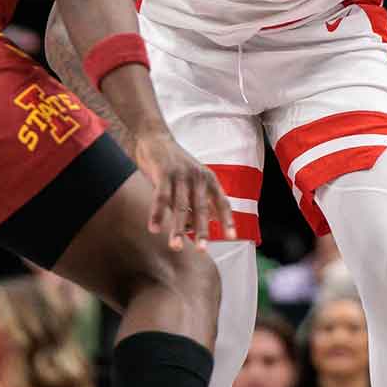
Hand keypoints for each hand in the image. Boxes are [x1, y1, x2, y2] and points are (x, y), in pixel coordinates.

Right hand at [132, 130, 234, 249]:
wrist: (155, 136)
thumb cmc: (174, 164)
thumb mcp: (190, 179)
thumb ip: (193, 201)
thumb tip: (194, 227)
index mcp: (208, 178)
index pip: (222, 202)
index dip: (227, 220)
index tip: (232, 237)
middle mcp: (197, 177)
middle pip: (200, 208)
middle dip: (201, 231)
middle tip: (202, 250)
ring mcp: (180, 175)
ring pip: (179, 207)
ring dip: (176, 229)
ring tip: (175, 246)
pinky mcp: (163, 173)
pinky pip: (160, 198)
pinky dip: (156, 214)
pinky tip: (153, 228)